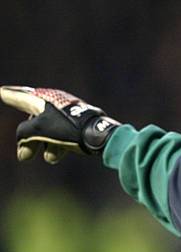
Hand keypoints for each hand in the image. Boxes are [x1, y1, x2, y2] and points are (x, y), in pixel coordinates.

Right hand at [0, 86, 119, 163]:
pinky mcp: (79, 126)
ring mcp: (68, 115)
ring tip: (48, 159)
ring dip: (44, 146)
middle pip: (35, 120)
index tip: (2, 91)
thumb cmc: (67, 128)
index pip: (22, 96)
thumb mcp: (39, 130)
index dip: (12, 95)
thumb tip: (23, 147)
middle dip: (29, 140)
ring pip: (49, 131)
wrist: (98, 134)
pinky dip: (57, 146)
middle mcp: (56, 104)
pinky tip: (54, 158)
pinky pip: (63, 136)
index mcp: (44, 99)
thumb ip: (24, 135)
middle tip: (24, 156)